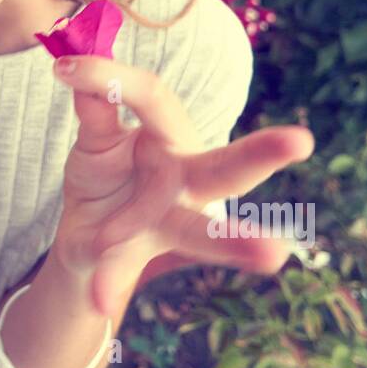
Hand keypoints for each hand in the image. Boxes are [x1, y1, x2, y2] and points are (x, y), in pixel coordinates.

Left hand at [49, 54, 314, 315]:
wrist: (85, 235)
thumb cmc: (107, 172)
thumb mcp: (95, 139)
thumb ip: (93, 109)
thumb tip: (74, 66)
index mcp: (171, 137)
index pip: (155, 99)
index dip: (113, 78)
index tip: (65, 65)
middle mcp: (186, 179)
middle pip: (226, 166)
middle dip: (263, 154)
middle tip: (301, 142)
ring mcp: (172, 221)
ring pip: (202, 232)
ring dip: (235, 243)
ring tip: (274, 255)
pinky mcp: (144, 255)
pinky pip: (126, 270)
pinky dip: (108, 284)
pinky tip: (102, 302)